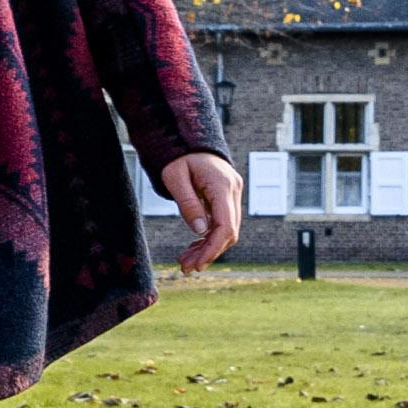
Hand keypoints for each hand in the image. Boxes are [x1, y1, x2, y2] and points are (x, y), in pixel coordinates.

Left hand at [160, 151, 242, 273]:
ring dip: (208, 248)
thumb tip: (200, 231)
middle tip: (186, 267)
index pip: (226, 225)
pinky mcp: (227, 198)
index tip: (198, 264)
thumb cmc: (178, 156)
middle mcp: (233, 191)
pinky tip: (193, 248)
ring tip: (186, 261)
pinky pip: (222, 223)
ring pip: (227, 230)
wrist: (188, 139)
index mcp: (222, 185)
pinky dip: (209, 238)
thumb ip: (187, 203)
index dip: (214, 248)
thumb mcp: (174, 177)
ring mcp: (232, 194)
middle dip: (209, 252)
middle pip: (229, 232)